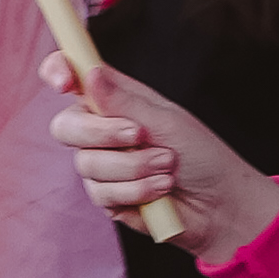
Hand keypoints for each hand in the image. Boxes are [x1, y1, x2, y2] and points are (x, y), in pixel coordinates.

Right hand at [49, 68, 272, 264]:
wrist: (220, 205)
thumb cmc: (200, 155)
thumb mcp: (165, 120)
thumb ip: (122, 101)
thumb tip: (90, 73)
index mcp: (113, 98)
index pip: (71, 75)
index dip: (58, 71)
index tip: (65, 82)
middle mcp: (102, 129)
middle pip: (66, 126)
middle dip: (102, 133)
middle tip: (139, 135)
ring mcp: (103, 164)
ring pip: (86, 164)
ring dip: (133, 167)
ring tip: (167, 166)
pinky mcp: (108, 196)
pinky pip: (102, 193)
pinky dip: (136, 191)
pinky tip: (161, 190)